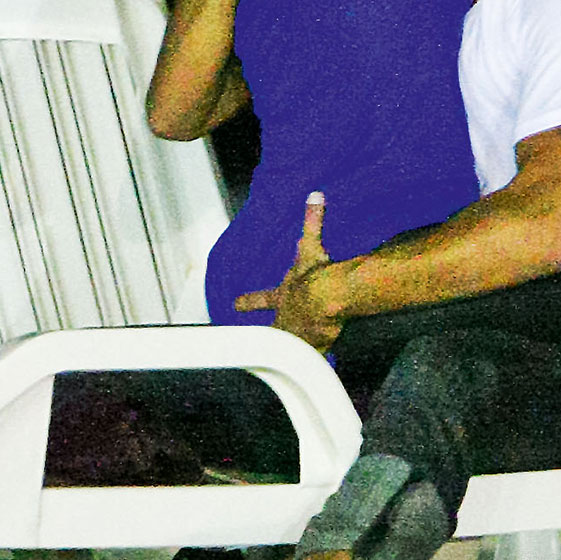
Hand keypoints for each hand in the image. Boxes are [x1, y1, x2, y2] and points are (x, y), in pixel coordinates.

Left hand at [234, 192, 341, 348]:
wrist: (325, 298)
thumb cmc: (314, 274)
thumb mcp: (311, 245)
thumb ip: (312, 220)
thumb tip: (314, 195)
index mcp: (283, 294)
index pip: (262, 297)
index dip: (249, 300)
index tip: (235, 304)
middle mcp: (287, 316)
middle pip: (274, 327)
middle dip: (269, 332)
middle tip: (256, 343)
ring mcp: (298, 333)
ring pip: (291, 344)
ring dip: (293, 347)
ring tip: (294, 357)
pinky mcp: (314, 345)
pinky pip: (314, 355)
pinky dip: (317, 357)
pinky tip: (320, 364)